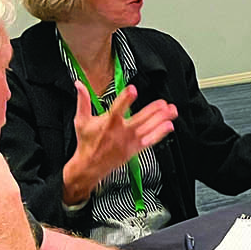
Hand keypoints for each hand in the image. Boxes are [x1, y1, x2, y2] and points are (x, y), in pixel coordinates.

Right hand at [64, 82, 176, 203]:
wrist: (90, 165)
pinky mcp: (135, 149)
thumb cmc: (87, 142)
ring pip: (148, 128)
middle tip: (163, 103)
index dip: (125, 99)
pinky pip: (150, 140)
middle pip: (140, 119)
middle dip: (153, 110)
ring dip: (161, 119)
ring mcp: (130, 141)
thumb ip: (83, 101)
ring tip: (171, 111)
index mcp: (108, 123)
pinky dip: (160, 133)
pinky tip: (169, 126)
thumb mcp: (82, 121)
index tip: (132, 90)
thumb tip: (78, 84)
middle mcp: (121, 132)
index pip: (118, 108)